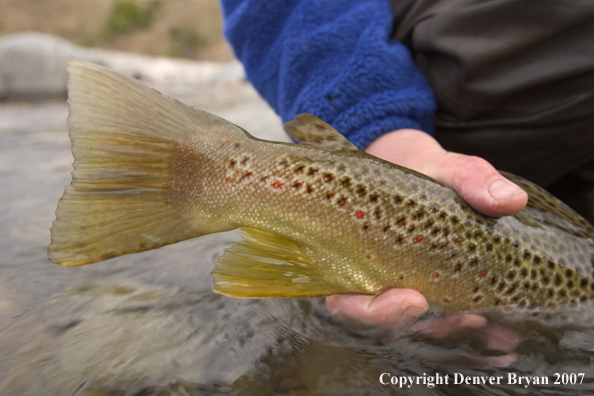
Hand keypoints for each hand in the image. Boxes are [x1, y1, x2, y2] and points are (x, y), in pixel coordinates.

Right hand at [326, 129, 527, 361]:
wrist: (416, 169)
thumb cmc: (416, 169)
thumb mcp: (438, 166)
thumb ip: (468, 178)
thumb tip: (511, 201)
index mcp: (354, 258)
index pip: (348, 304)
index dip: (374, 313)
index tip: (414, 299)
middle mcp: (372, 285)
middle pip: (386, 329)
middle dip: (427, 330)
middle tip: (468, 319)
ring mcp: (400, 296)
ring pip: (414, 335)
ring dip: (452, 340)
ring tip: (494, 332)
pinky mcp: (430, 300)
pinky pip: (441, 328)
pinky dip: (470, 340)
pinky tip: (503, 340)